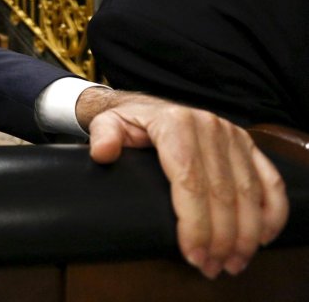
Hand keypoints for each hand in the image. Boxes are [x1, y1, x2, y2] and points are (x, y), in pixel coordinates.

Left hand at [80, 89, 288, 278]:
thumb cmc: (128, 123)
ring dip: (246, 233)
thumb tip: (103, 153)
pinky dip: (272, 211)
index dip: (194, 223)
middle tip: (210, 267)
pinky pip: (269, 179)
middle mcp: (209, 127)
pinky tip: (264, 238)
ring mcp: (232, 135)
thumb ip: (103, 136)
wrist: (145, 107)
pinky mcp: (246, 144)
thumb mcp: (106, 124)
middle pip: (222, 192)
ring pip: (248, 191)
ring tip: (233, 262)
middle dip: (219, 238)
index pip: (190, 181)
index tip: (192, 254)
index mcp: (176, 124)